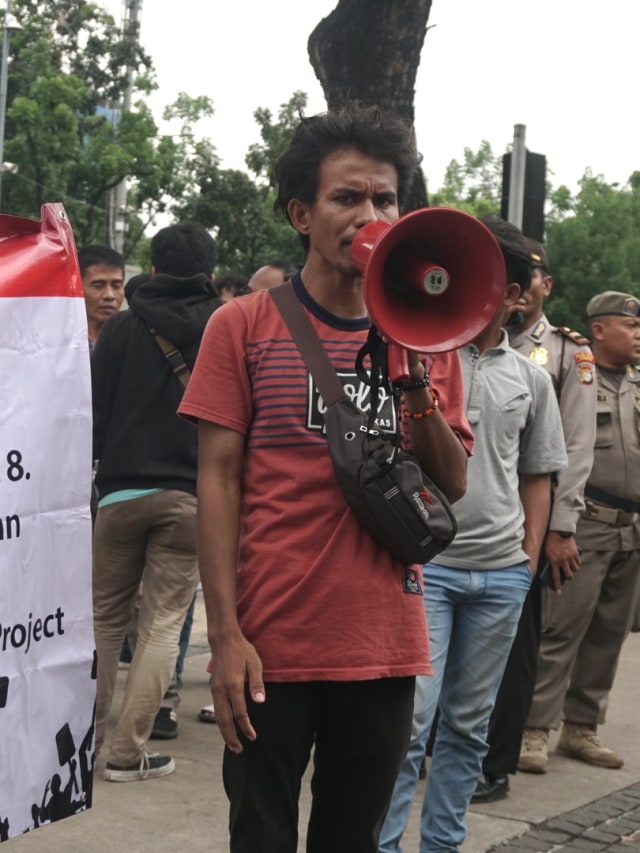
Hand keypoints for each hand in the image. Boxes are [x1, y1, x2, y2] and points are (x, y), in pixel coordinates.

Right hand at [210, 631, 264, 753]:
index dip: (246, 727)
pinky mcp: (213, 688)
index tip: (253, 736)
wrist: (224, 640)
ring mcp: (215, 689)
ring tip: (232, 744)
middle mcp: (221, 690)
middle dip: (231, 737)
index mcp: (233, 685)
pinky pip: (216, 709)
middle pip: (224, 720)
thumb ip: (257, 684)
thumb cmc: (242, 651)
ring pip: (217, 716)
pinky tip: (226, 726)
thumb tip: (261, 702)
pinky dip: (221, 721)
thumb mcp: (255, 664)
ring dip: (224, 732)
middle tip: (239, 750)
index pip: (239, 712)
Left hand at [544, 531, 580, 592]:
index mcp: (554, 561)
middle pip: (569, 575)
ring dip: (573, 570)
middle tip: (568, 576)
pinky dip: (577, 563)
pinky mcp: (576, 553)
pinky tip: (575, 562)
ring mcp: (570, 557)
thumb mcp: (546, 552)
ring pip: (575, 569)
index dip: (557, 586)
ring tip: (571, 568)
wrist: (558, 531)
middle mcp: (563, 561)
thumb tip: (551, 569)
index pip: (556, 577)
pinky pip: (578, 562)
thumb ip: (549, 561)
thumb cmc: (550, 541)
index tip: (558, 592)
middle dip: (568, 578)